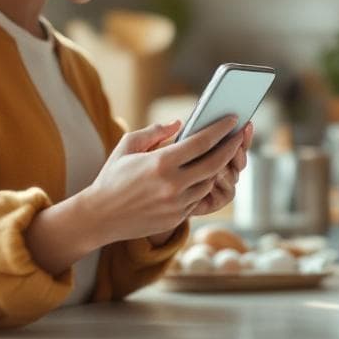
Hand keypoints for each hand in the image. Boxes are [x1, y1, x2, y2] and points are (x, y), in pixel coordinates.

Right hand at [82, 115, 245, 244]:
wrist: (99, 216)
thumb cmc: (112, 176)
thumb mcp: (127, 146)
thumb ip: (154, 132)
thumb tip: (179, 123)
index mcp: (161, 163)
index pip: (202, 143)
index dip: (221, 130)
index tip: (232, 119)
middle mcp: (173, 185)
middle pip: (215, 163)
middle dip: (231, 147)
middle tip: (240, 135)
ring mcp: (177, 204)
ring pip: (209, 182)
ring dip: (218, 168)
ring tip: (222, 154)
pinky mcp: (177, 218)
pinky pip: (198, 198)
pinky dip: (203, 185)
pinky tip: (204, 175)